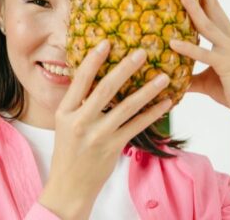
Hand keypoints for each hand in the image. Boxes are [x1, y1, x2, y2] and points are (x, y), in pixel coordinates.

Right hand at [38, 40, 171, 218]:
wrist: (69, 186)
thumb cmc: (68, 152)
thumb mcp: (64, 124)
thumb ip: (77, 103)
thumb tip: (92, 77)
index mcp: (65, 111)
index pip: (80, 79)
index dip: (93, 60)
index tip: (107, 43)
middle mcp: (81, 121)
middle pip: (106, 89)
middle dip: (125, 68)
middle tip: (142, 52)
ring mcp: (98, 135)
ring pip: (127, 107)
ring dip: (147, 90)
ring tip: (163, 76)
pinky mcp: (113, 147)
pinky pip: (137, 126)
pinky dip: (152, 114)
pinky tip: (165, 103)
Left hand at [168, 0, 229, 118]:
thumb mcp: (207, 81)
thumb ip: (189, 76)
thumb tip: (171, 78)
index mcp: (226, 37)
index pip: (213, 5)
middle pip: (214, 3)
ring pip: (207, 24)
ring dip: (193, 7)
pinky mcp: (227, 65)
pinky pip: (204, 54)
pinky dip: (188, 48)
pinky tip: (172, 42)